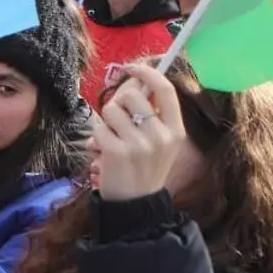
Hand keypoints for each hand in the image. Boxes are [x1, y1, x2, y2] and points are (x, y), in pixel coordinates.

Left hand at [94, 62, 186, 202]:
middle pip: (131, 97)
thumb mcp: (158, 142)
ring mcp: (140, 144)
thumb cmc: (143, 168)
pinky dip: (96, 139)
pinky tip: (104, 154)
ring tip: (112, 141)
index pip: (165, 89)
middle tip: (117, 124)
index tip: (131, 67)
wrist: (136, 205)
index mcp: (175, 130)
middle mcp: (161, 135)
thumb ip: (150, 113)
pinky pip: (98, 129)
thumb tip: (132, 81)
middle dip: (117, 105)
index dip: (147, 73)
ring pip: (110, 111)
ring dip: (105, 124)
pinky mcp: (117, 152)